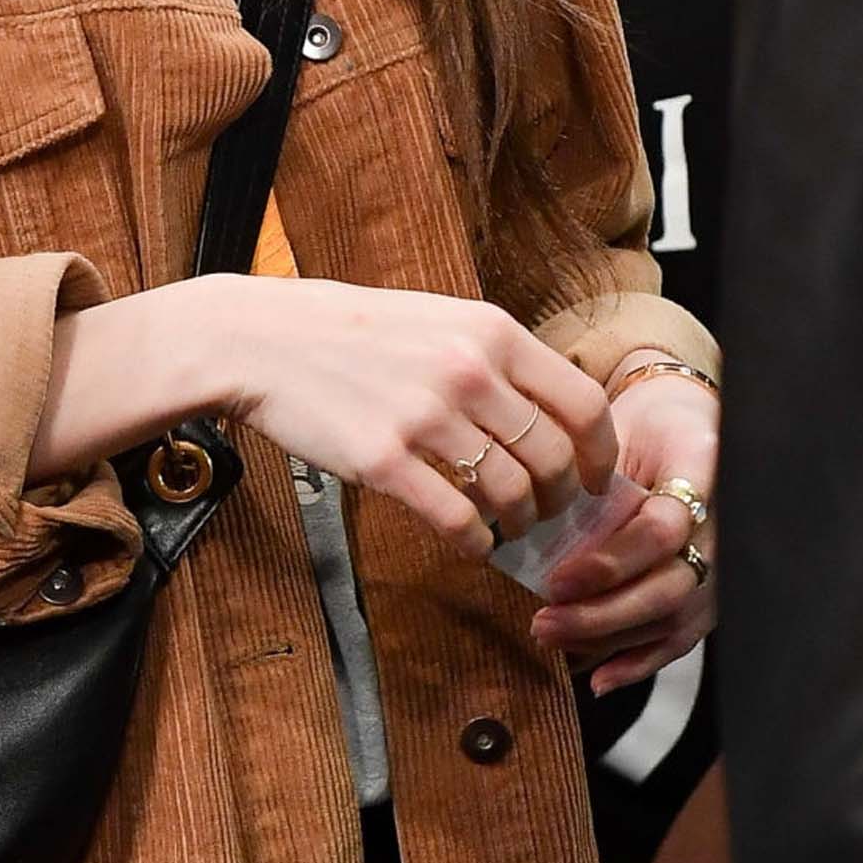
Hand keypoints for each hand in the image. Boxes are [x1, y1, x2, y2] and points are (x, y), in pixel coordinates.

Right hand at [214, 276, 617, 563]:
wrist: (262, 340)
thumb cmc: (350, 332)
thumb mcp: (439, 319)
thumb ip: (495, 357)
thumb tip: (550, 412)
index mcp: (491, 333)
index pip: (583, 403)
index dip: (601, 452)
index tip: (596, 478)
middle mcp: (469, 372)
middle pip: (553, 457)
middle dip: (560, 497)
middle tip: (548, 511)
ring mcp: (425, 417)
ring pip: (511, 492)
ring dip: (520, 522)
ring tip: (509, 527)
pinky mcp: (383, 460)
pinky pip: (455, 519)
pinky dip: (476, 542)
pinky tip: (473, 543)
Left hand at [533, 364, 717, 690]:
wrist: (685, 423)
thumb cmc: (643, 425)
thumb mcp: (612, 431)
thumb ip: (582, 472)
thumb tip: (512, 512)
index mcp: (701, 469)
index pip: (662, 531)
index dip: (610, 562)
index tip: (556, 580)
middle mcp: (724, 522)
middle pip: (670, 587)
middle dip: (602, 614)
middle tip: (543, 621)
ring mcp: (725, 561)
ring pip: (674, 618)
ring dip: (610, 639)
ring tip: (552, 639)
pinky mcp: (713, 590)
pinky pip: (683, 636)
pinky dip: (640, 662)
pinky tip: (600, 681)